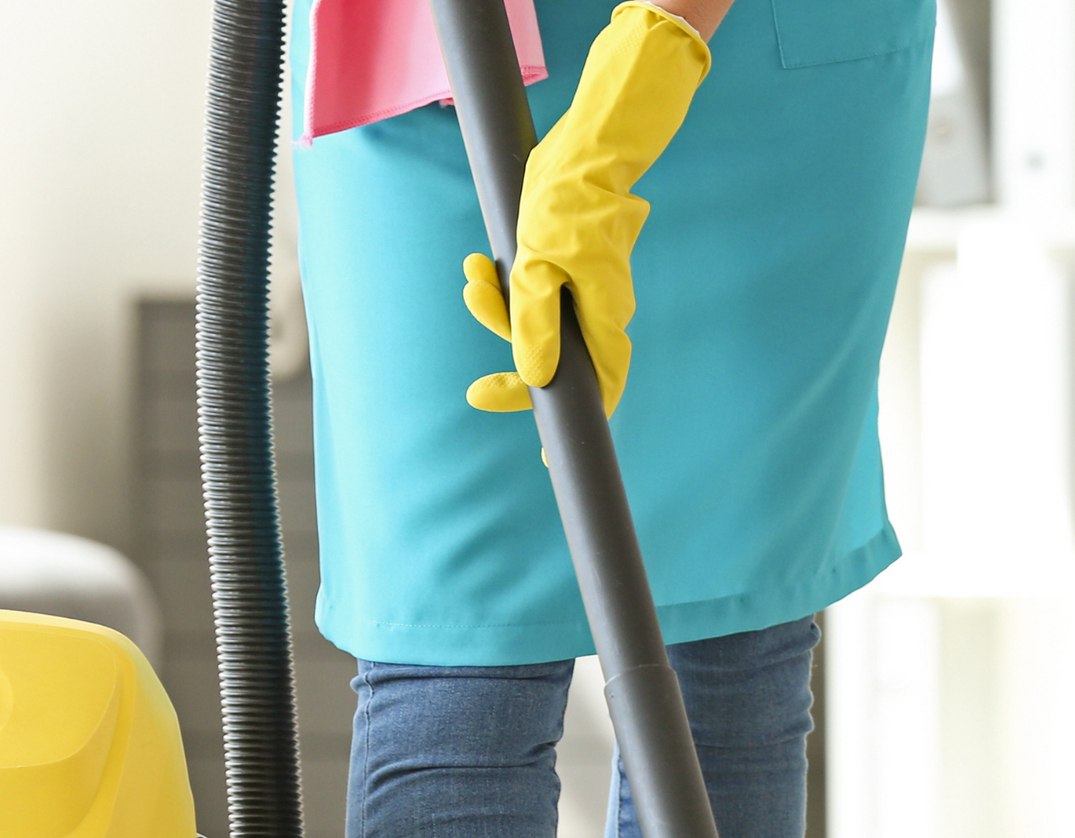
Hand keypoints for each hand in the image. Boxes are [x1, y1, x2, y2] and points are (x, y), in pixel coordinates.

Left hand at [462, 3, 709, 417]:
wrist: (583, 146)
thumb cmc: (566, 202)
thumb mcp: (538, 267)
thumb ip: (533, 325)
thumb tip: (532, 378)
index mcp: (603, 320)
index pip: (594, 391)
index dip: (569, 424)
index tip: (545, 452)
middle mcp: (597, 314)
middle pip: (552, 359)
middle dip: (509, 354)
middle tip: (475, 379)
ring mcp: (582, 292)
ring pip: (533, 322)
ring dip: (496, 307)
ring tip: (471, 275)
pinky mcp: (564, 269)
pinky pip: (529, 293)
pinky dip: (501, 285)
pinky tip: (478, 263)